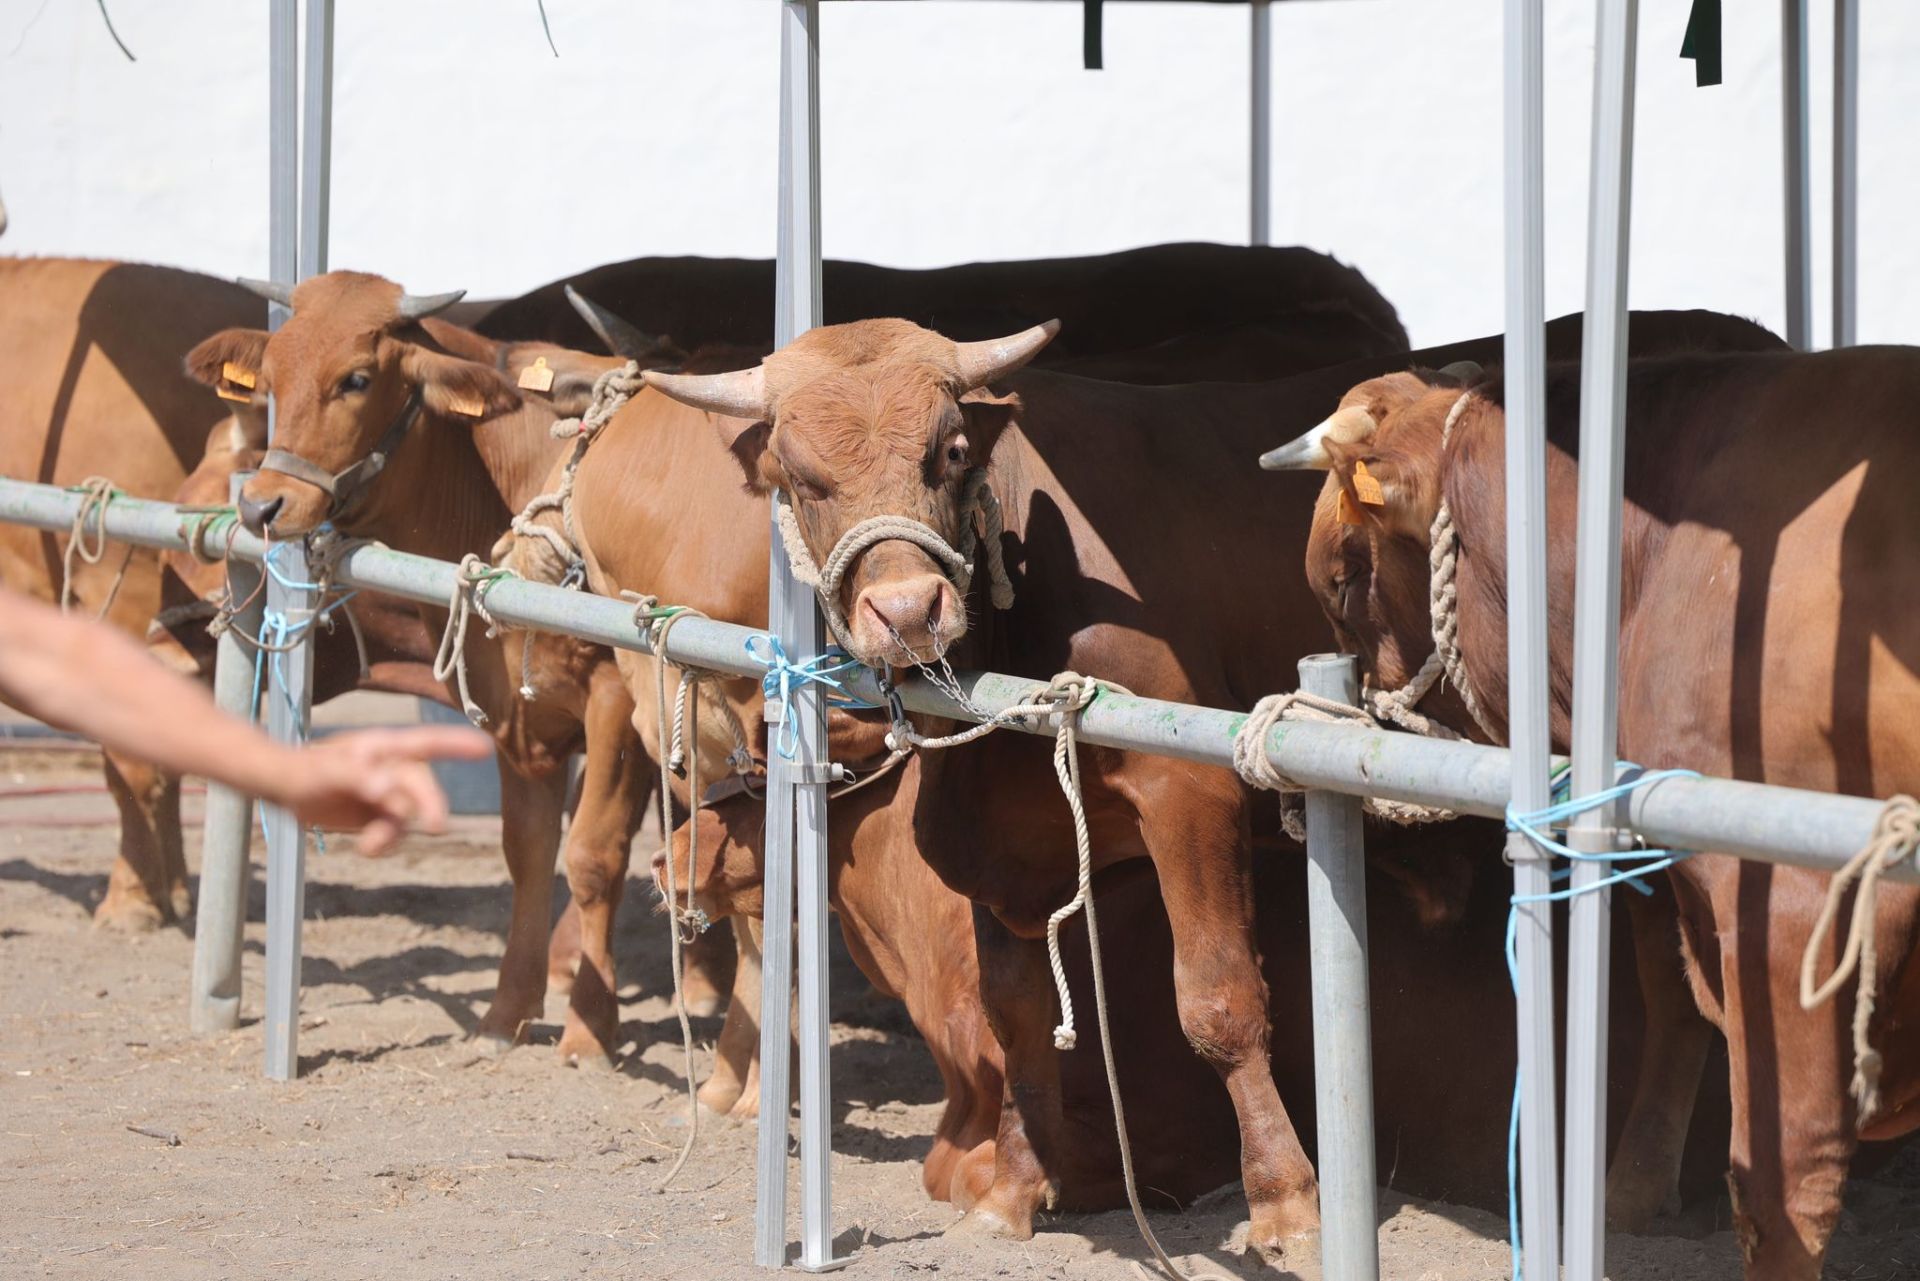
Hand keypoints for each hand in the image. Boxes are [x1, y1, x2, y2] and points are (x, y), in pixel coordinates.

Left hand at [274, 726, 492, 855]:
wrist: (283, 788)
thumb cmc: (303, 770)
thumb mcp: (326, 772)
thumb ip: (359, 777)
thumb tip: (389, 789)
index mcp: (383, 748)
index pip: (427, 743)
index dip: (457, 744)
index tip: (485, 748)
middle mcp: (392, 767)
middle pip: (423, 788)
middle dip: (430, 807)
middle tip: (434, 828)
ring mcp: (387, 792)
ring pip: (409, 816)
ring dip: (393, 834)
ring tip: (368, 847)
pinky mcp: (378, 814)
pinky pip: (394, 832)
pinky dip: (384, 843)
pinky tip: (365, 848)